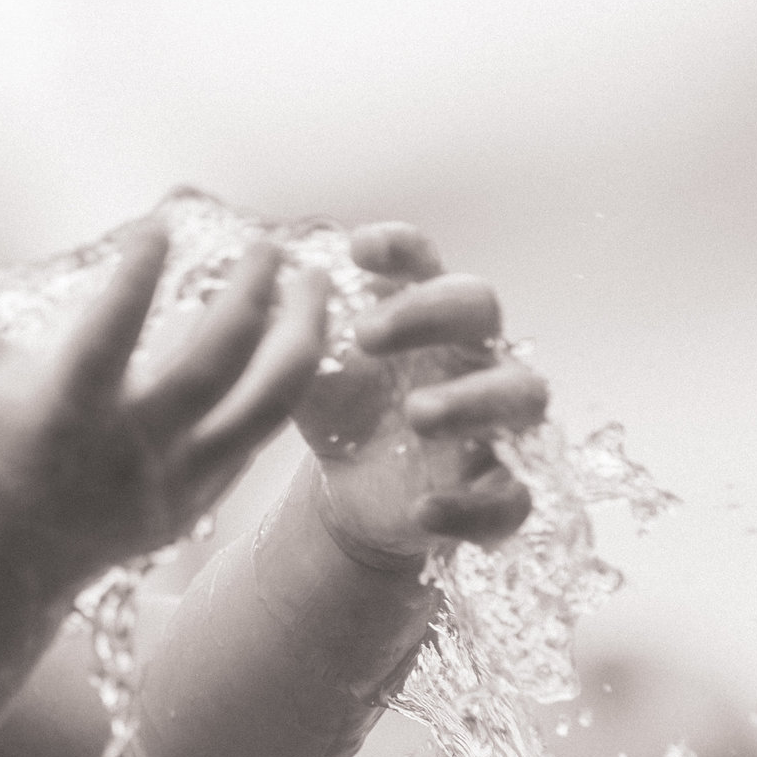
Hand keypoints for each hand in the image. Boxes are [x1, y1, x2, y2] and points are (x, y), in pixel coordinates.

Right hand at [0, 209, 328, 593]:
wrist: (4, 567)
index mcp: (61, 416)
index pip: (111, 333)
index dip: (139, 273)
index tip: (163, 223)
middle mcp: (125, 451)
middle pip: (214, 363)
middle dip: (250, 294)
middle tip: (264, 244)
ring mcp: (173, 479)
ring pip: (266, 402)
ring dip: (300, 334)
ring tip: (312, 282)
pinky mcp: (201, 497)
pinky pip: (264, 431)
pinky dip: (287, 379)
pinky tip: (296, 333)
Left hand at [292, 223, 546, 564]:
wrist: (351, 487)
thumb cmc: (342, 405)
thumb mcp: (303, 368)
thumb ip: (280, 331)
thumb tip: (232, 287)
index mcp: (422, 314)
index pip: (424, 261)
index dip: (400, 248)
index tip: (358, 249)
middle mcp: (468, 355)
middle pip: (480, 308)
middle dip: (430, 312)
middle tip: (367, 334)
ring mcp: (492, 420)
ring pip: (523, 394)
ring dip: (473, 400)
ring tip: (418, 413)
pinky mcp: (496, 487)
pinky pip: (511, 497)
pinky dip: (472, 508)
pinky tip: (424, 508)